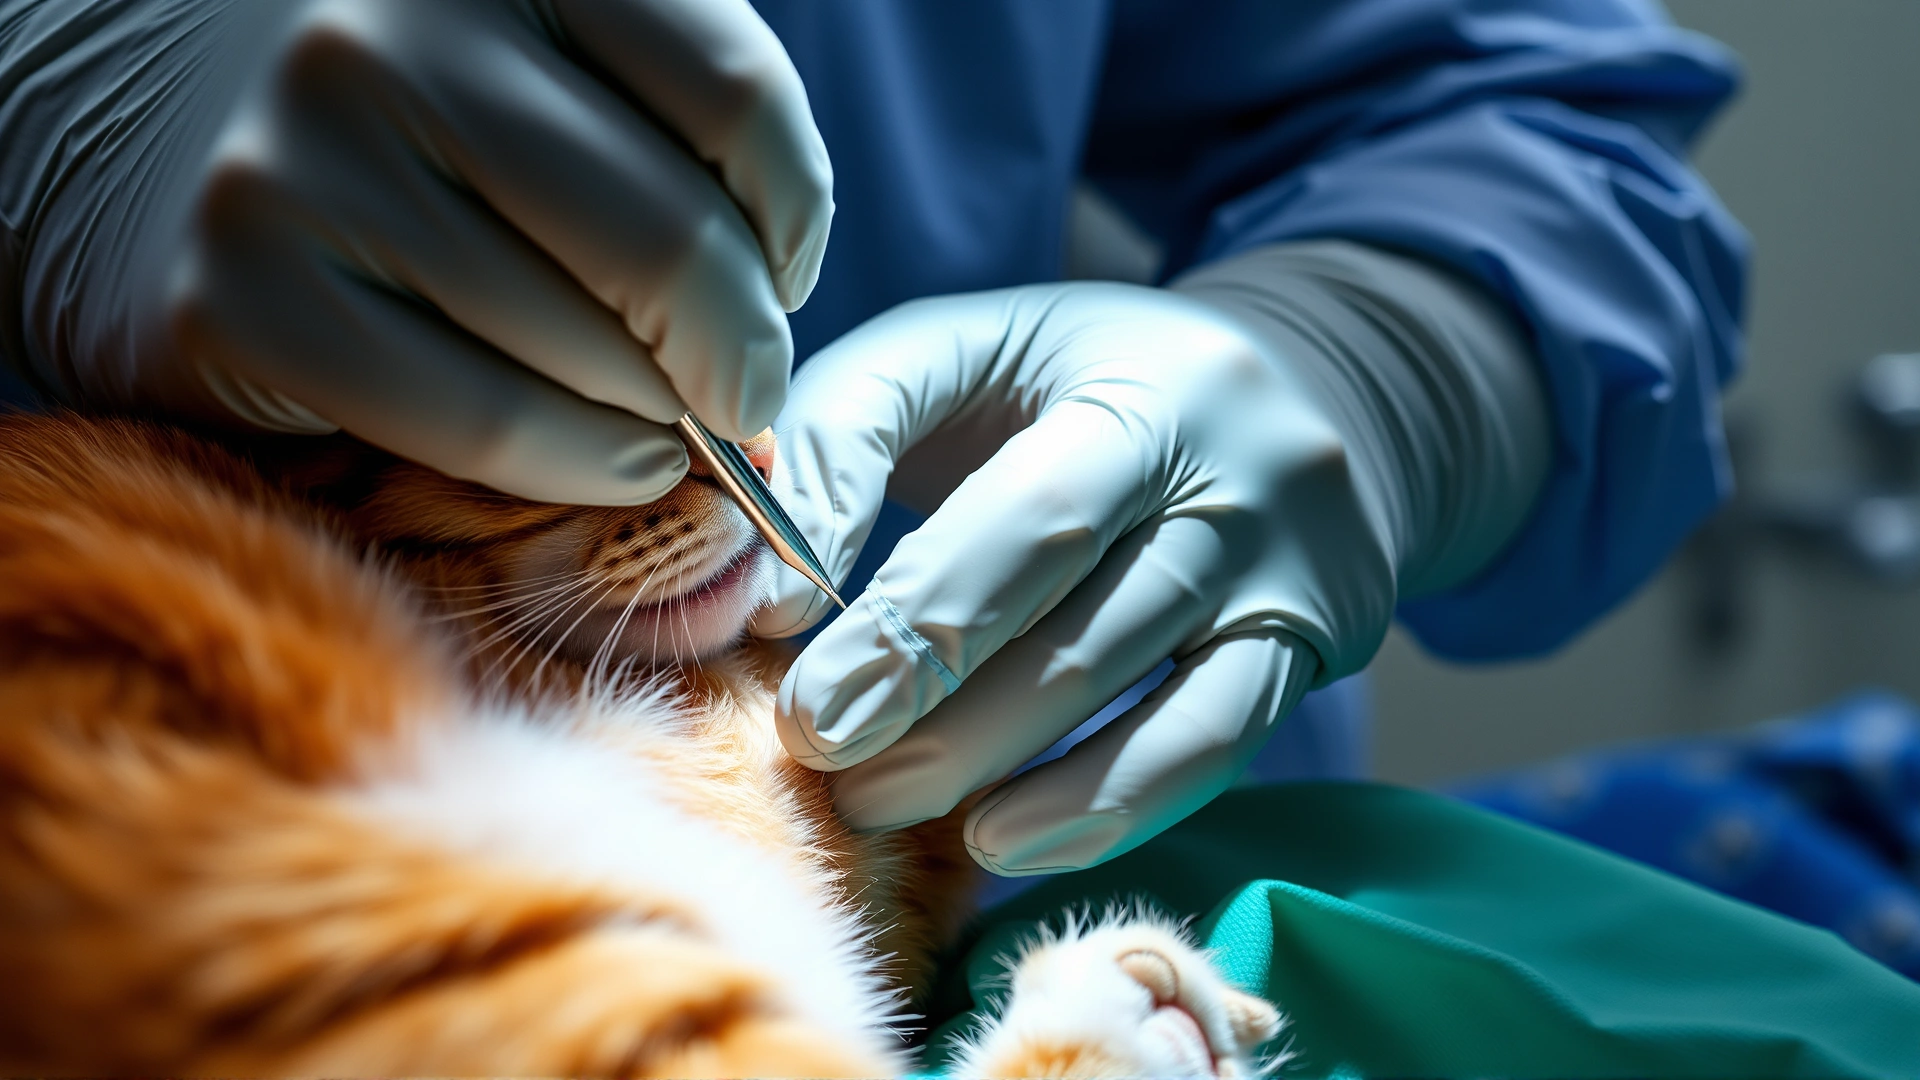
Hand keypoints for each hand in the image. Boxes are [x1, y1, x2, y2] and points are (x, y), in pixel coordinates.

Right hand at [4, 0, 829, 503]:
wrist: (136, 133)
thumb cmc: (392, 109)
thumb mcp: (527, 46)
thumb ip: (655, 124)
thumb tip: (779, 295)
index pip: (738, 102)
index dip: (793, 220)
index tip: (779, 271)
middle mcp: (391, 34)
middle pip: (676, 246)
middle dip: (741, 352)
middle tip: (738, 385)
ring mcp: (304, 163)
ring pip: (591, 354)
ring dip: (665, 417)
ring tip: (660, 414)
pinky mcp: (240, 298)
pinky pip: (490, 424)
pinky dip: (588, 464)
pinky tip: (614, 454)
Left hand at [758, 245, 1548, 874]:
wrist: (1293, 384)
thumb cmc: (1072, 382)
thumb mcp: (958, 356)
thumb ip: (842, 437)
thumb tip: (773, 595)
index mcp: (1138, 381)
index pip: (1026, 518)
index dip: (915, 629)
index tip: (811, 717)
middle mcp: (1238, 468)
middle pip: (1084, 622)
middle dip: (946, 721)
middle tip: (841, 786)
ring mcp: (1288, 562)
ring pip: (1144, 697)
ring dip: (1008, 781)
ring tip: (893, 813)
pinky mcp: (1315, 638)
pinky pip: (1216, 746)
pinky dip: (1109, 808)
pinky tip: (1013, 841)